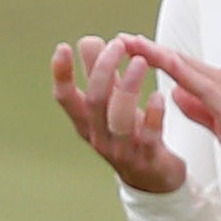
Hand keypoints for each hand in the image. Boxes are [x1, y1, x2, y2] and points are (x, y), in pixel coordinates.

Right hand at [52, 35, 185, 192]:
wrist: (154, 180)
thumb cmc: (130, 135)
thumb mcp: (112, 103)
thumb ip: (100, 74)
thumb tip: (87, 40)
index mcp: (85, 122)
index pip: (65, 97)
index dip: (61, 74)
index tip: (63, 47)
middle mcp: (98, 136)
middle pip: (94, 101)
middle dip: (103, 69)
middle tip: (117, 45)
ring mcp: (122, 150)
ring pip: (120, 118)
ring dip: (129, 87)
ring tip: (140, 61)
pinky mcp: (148, 158)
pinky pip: (148, 136)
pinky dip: (153, 115)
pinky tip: (159, 95)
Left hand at [118, 35, 220, 171]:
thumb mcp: (216, 122)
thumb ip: (196, 107)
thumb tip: (177, 94)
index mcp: (212, 86)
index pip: (176, 66)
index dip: (151, 55)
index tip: (128, 48)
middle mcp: (217, 81)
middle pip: (175, 59)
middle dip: (146, 48)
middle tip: (121, 38)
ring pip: (182, 63)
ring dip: (154, 52)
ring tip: (131, 43)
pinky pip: (197, 80)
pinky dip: (177, 68)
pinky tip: (162, 60)